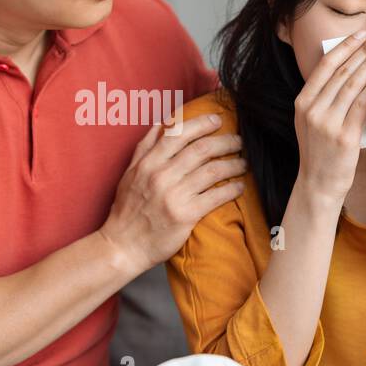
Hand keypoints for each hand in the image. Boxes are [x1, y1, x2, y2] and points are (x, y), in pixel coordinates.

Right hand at [99, 114, 246, 272]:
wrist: (123, 245)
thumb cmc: (127, 210)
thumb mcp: (129, 173)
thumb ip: (146, 147)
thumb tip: (165, 123)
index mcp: (147, 162)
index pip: (179, 133)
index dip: (202, 123)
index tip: (217, 120)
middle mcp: (160, 175)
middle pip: (201, 149)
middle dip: (225, 141)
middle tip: (238, 141)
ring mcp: (173, 195)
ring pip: (213, 170)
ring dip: (233, 163)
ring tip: (243, 163)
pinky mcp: (185, 215)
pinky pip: (216, 196)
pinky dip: (232, 188)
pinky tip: (239, 186)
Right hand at [293, 28, 365, 205]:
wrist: (319, 184)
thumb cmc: (322, 151)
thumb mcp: (313, 121)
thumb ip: (324, 97)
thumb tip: (346, 68)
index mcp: (302, 102)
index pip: (326, 66)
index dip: (346, 47)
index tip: (363, 33)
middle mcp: (311, 109)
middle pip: (341, 71)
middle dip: (363, 50)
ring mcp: (325, 122)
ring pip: (353, 85)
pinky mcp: (342, 136)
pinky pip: (363, 106)